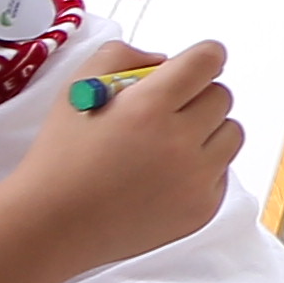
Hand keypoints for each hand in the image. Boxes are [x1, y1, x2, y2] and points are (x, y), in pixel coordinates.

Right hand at [13, 42, 243, 268]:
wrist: (52, 225)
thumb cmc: (60, 156)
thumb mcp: (77, 89)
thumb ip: (121, 57)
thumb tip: (164, 60)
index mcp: (149, 107)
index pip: (208, 60)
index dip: (203, 57)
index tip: (195, 64)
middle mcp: (180, 142)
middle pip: (222, 95)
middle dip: (197, 95)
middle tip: (165, 111)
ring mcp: (196, 179)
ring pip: (231, 133)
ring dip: (207, 130)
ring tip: (167, 143)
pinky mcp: (203, 208)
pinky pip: (222, 172)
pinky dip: (203, 168)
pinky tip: (164, 174)